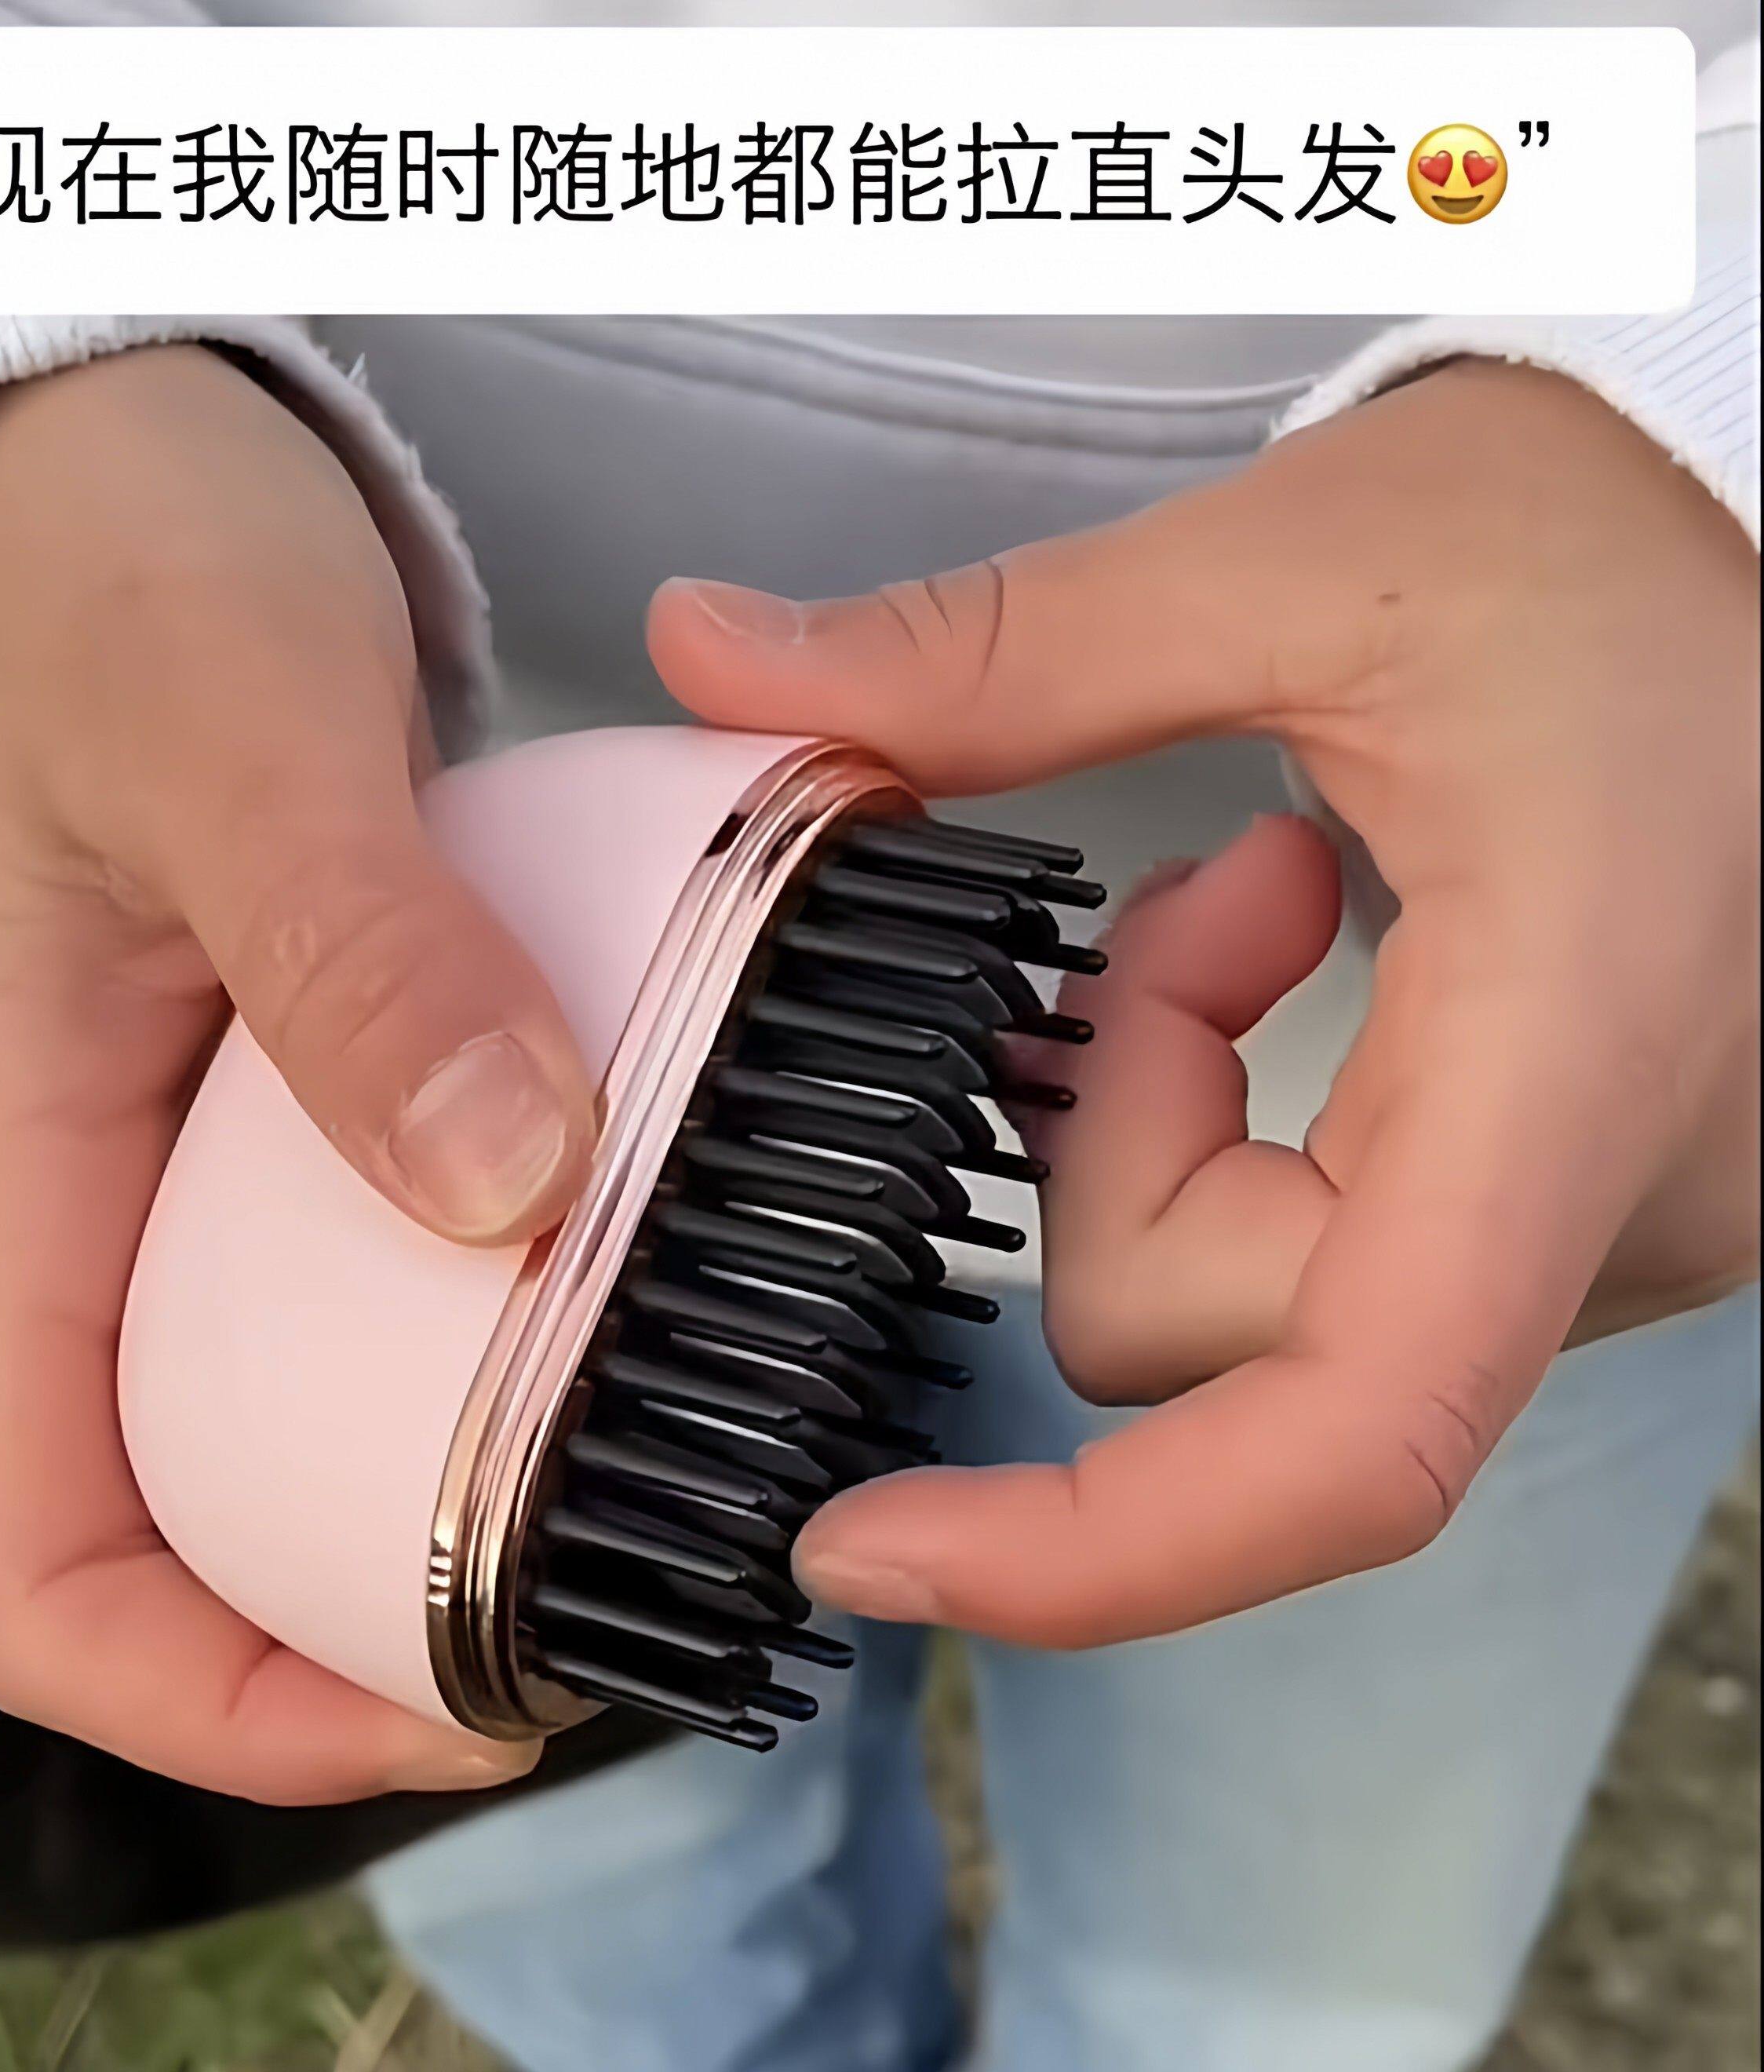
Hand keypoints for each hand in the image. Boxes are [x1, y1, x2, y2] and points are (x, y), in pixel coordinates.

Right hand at [0, 345, 593, 1798]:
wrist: (118, 471)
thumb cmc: (119, 582)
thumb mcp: (234, 745)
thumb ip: (355, 960)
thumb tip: (502, 1186)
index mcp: (28, 1198)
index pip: (57, 1573)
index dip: (233, 1703)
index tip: (458, 1704)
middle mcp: (123, 1218)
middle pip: (222, 1534)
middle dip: (400, 1619)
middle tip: (628, 1605)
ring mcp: (225, 1161)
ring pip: (328, 1410)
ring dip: (480, 1472)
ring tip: (680, 1467)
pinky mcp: (324, 1088)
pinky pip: (408, 1265)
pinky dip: (522, 1307)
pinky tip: (661, 1273)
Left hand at [648, 359, 1758, 1647]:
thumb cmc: (1617, 544)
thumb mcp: (1301, 566)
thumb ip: (994, 650)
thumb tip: (707, 649)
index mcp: (1565, 1076)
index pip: (1344, 1444)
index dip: (1091, 1551)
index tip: (867, 1548)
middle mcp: (1611, 1216)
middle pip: (1217, 1328)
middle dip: (1113, 1128)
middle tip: (1196, 904)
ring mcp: (1603, 1231)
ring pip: (1254, 1293)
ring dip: (1177, 1107)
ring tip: (1278, 888)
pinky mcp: (1569, 1205)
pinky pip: (1325, 1250)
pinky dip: (1245, 1120)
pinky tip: (1312, 941)